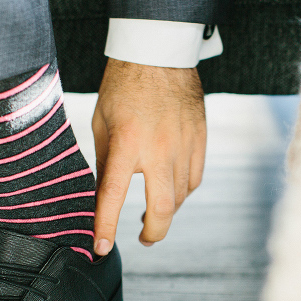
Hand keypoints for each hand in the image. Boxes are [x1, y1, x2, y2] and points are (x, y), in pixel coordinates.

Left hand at [91, 58, 206, 254]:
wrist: (159, 52)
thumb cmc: (123, 86)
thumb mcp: (103, 124)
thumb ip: (106, 162)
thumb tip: (105, 197)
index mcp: (127, 142)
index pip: (114, 196)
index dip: (106, 227)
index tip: (100, 248)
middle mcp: (158, 147)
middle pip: (162, 208)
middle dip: (152, 232)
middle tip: (143, 239)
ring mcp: (184, 144)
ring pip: (180, 196)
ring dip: (166, 211)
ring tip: (151, 214)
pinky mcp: (200, 139)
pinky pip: (195, 178)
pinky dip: (182, 192)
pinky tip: (171, 191)